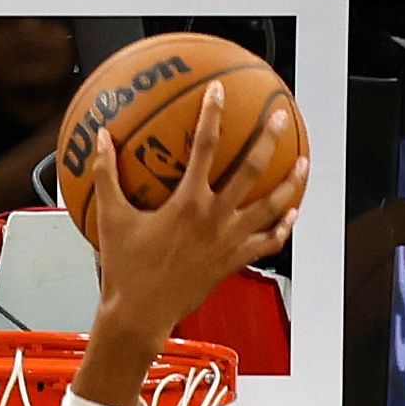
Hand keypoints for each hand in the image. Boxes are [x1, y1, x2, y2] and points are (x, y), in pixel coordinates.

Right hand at [87, 84, 308, 348]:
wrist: (141, 315)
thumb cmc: (125, 269)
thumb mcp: (111, 218)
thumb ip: (106, 174)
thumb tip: (100, 137)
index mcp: (188, 202)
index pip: (204, 146)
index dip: (212, 114)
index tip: (218, 90)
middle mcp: (215, 218)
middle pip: (251, 170)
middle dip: (268, 139)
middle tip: (279, 115)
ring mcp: (229, 241)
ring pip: (270, 207)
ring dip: (290, 183)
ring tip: (303, 162)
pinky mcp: (234, 262)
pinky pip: (267, 242)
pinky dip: (282, 227)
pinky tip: (292, 212)